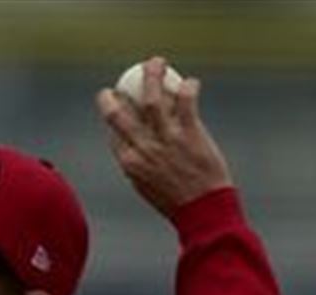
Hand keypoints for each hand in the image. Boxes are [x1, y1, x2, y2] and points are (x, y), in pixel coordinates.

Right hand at [97, 57, 232, 217]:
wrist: (203, 211)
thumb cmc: (175, 202)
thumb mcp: (146, 187)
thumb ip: (138, 165)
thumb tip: (132, 150)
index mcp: (130, 163)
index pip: (114, 133)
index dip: (112, 116)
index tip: (115, 106)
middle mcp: (144, 148)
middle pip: (121, 114)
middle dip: (115, 95)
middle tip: (118, 84)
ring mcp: (167, 139)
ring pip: (153, 99)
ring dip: (152, 76)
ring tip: (154, 62)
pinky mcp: (191, 133)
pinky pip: (186, 102)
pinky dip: (187, 88)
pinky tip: (189, 82)